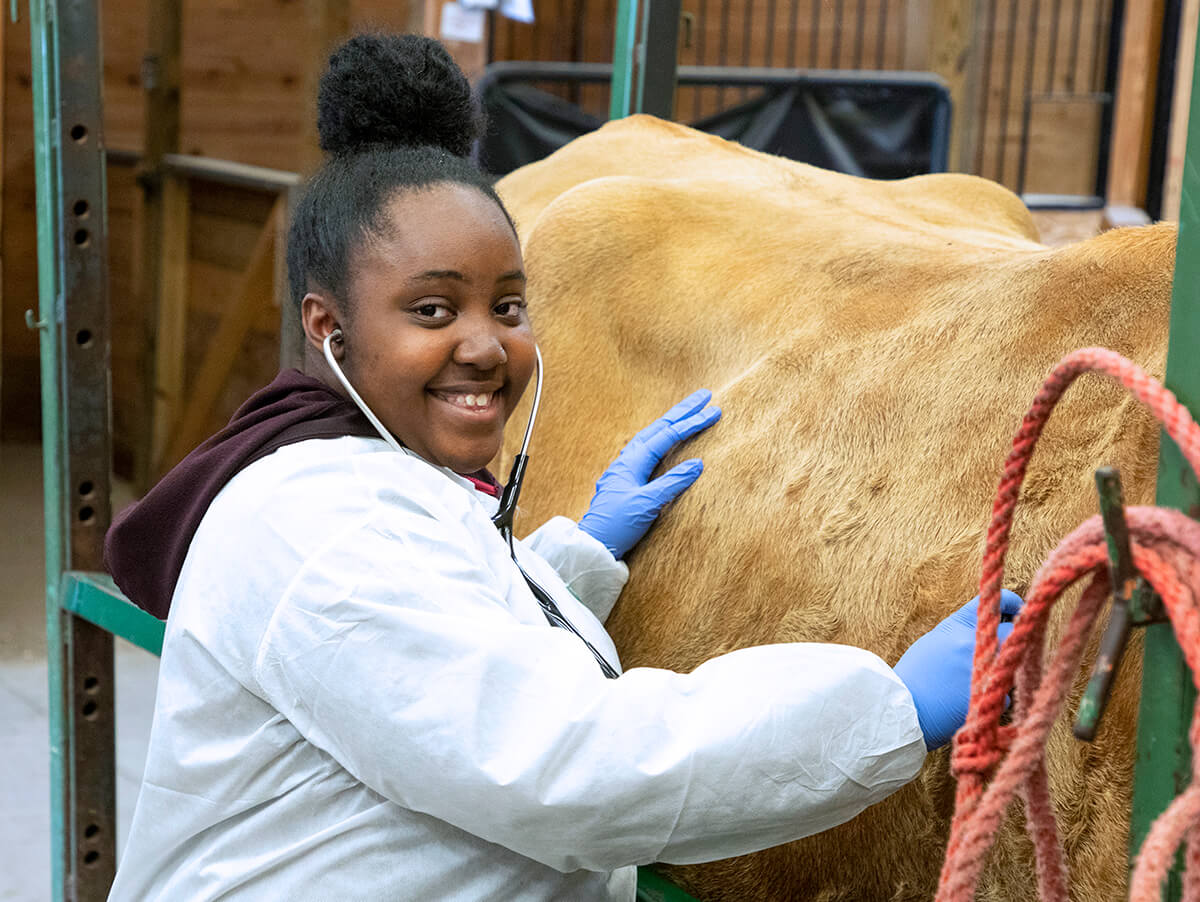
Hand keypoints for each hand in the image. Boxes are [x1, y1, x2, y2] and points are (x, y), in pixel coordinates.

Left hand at [578, 390, 721, 558]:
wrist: (593, 545)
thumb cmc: (617, 525)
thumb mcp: (648, 504)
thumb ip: (672, 482)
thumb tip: (697, 464)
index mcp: (633, 461)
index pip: (667, 435)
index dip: (692, 423)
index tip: (713, 411)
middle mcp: (628, 459)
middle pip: (659, 428)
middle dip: (683, 411)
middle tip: (705, 396)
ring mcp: (626, 468)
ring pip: (652, 436)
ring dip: (671, 422)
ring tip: (688, 411)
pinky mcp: (626, 480)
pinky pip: (648, 450)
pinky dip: (661, 439)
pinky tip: (664, 440)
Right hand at [893, 589, 1022, 750]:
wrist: (905, 707)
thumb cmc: (916, 674)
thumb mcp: (936, 641)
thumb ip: (962, 633)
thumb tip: (988, 630)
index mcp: (959, 625)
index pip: (996, 601)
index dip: (1011, 603)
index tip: (1016, 608)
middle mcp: (975, 642)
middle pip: (1014, 633)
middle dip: (1014, 640)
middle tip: (1004, 649)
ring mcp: (984, 668)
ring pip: (1011, 665)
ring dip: (1000, 672)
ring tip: (972, 682)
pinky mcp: (990, 695)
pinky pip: (1003, 692)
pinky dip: (991, 696)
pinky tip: (968, 700)